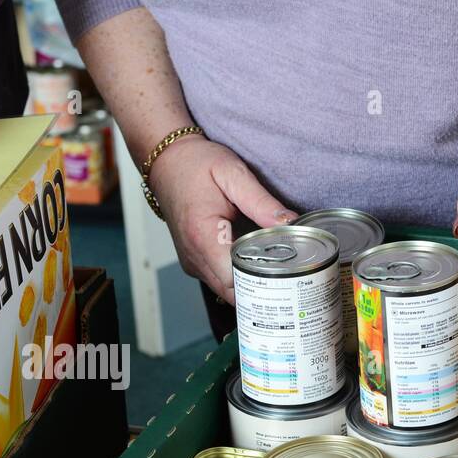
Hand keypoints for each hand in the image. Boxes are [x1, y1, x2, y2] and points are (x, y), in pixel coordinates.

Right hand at [149, 136, 294, 302]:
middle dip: (260, 289)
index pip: (235, 279)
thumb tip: (289, 223)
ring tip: (273, 269)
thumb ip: (261, 201)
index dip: (261, 282)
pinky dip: (237, 277)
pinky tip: (253, 261)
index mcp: (203, 236)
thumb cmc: (196, 165)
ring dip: (249, 285)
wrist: (167, 164)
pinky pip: (218, 280)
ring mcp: (192, 262)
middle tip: (288, 277)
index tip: (285, 273)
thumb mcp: (233, 174)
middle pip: (232, 293)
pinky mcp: (193, 262)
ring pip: (225, 291)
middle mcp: (194, 256)